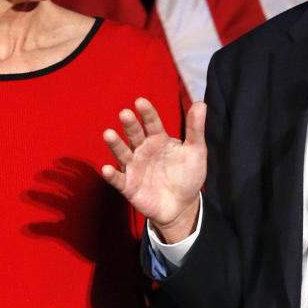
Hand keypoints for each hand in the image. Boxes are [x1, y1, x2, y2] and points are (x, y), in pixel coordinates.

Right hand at [101, 98, 206, 242]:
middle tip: (125, 113)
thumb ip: (195, 129)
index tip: (141, 102)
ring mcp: (134, 167)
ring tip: (108, 134)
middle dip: (130, 124)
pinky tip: (106, 168)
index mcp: (158, 139)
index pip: (152, 123)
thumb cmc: (187, 175)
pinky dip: (111, 175)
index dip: (147, 113)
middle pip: (134, 134)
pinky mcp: (128, 186)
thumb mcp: (196, 151)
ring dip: (115, 144)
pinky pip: (118, 179)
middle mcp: (143, 150)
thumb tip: (201, 104)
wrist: (182, 206)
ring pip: (122, 153)